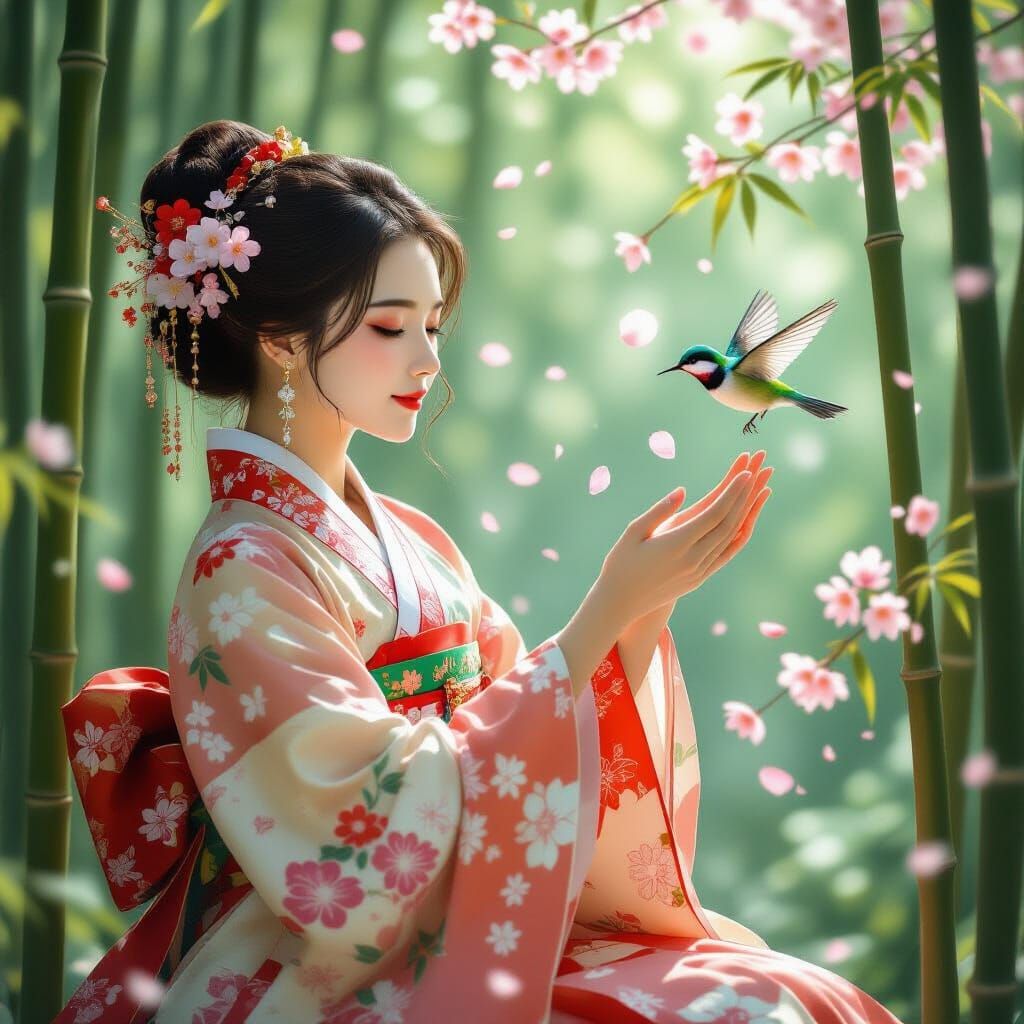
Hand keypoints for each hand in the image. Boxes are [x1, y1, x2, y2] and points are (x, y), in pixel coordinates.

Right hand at [596, 458, 764, 628]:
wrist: (620, 603)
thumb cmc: (620, 564)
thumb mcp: (633, 533)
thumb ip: (659, 511)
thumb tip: (683, 491)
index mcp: (675, 544)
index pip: (713, 514)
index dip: (732, 492)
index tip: (746, 473)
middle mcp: (693, 559)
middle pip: (727, 524)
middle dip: (745, 497)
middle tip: (758, 474)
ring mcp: (699, 571)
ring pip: (730, 538)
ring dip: (746, 513)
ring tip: (758, 493)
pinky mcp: (699, 578)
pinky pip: (726, 554)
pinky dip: (738, 536)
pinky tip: (747, 522)